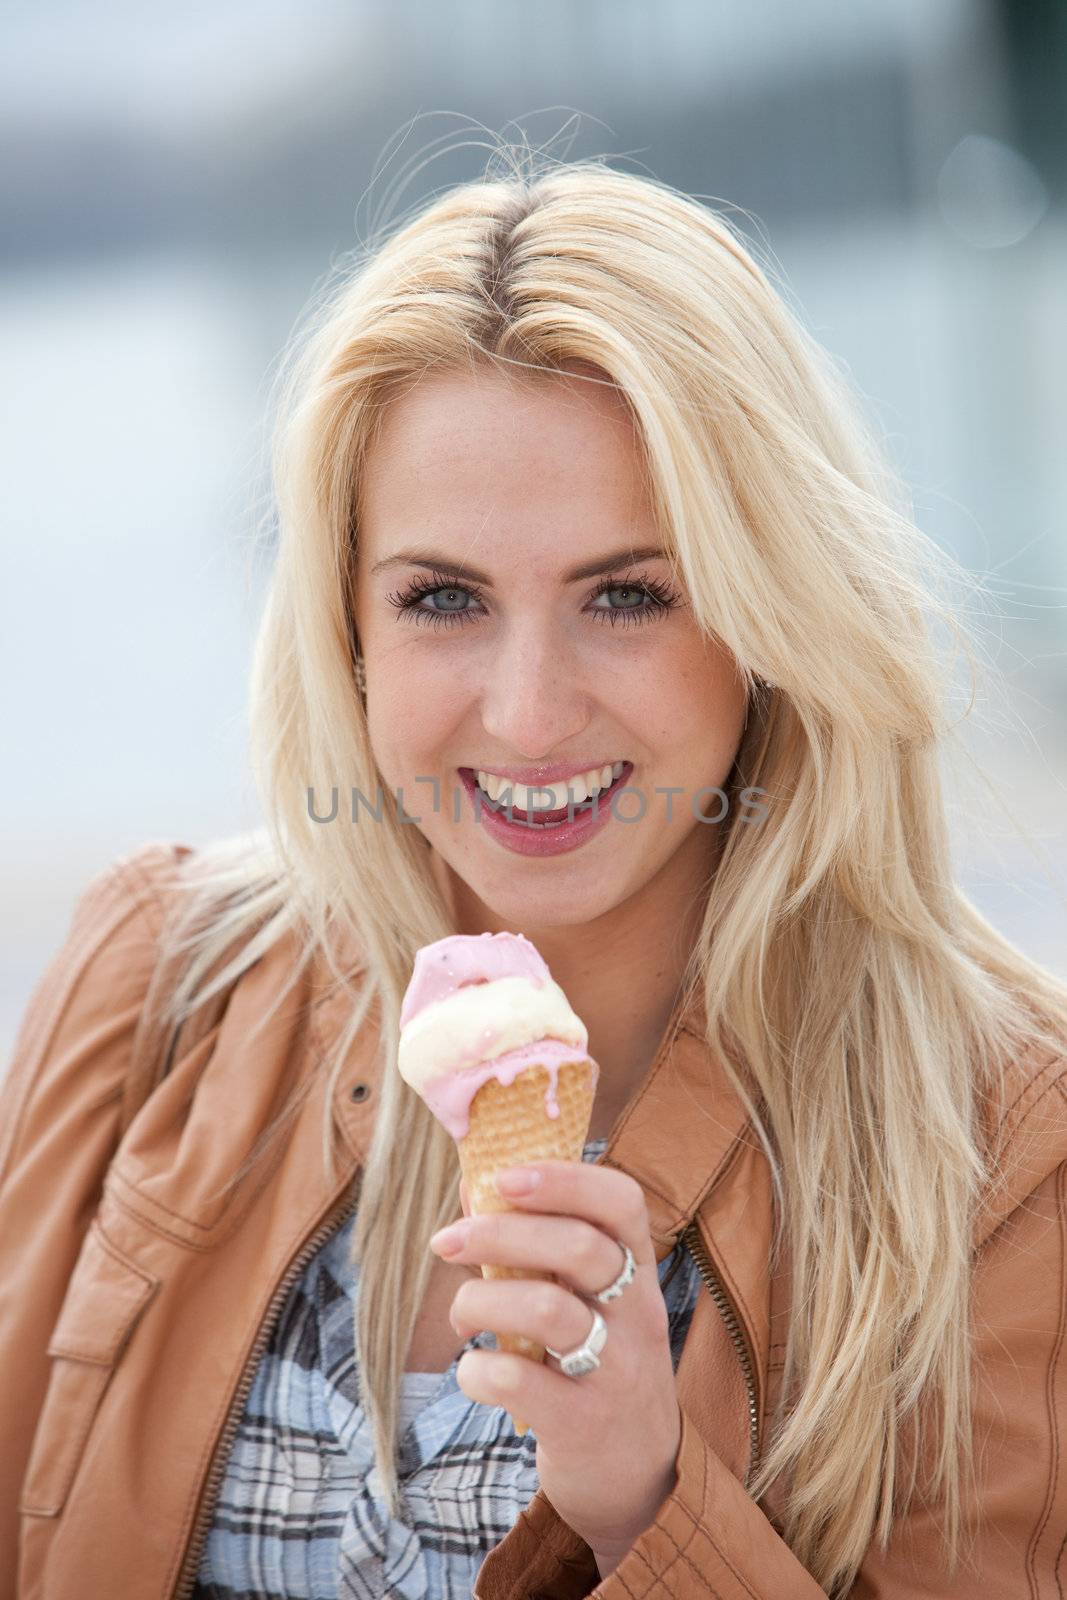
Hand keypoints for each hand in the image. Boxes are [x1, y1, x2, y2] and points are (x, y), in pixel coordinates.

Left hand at [430, 1159, 681, 1560]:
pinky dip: (477, 1370)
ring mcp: (616, 1372)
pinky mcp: (583, 1425)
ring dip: (480, 1301)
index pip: (621, 1202)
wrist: (637, 1477)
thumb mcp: (593, 1302)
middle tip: (446, 1240)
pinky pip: (519, 1382)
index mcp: (638, 1272)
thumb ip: (541, 1247)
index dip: (563, 1178)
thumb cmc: (597, 1363)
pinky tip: (472, 1370)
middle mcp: (638, 1315)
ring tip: (461, 1315)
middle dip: (500, 1234)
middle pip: (579, 1248)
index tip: (503, 1177)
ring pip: (548, 1311)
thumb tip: (472, 1186)